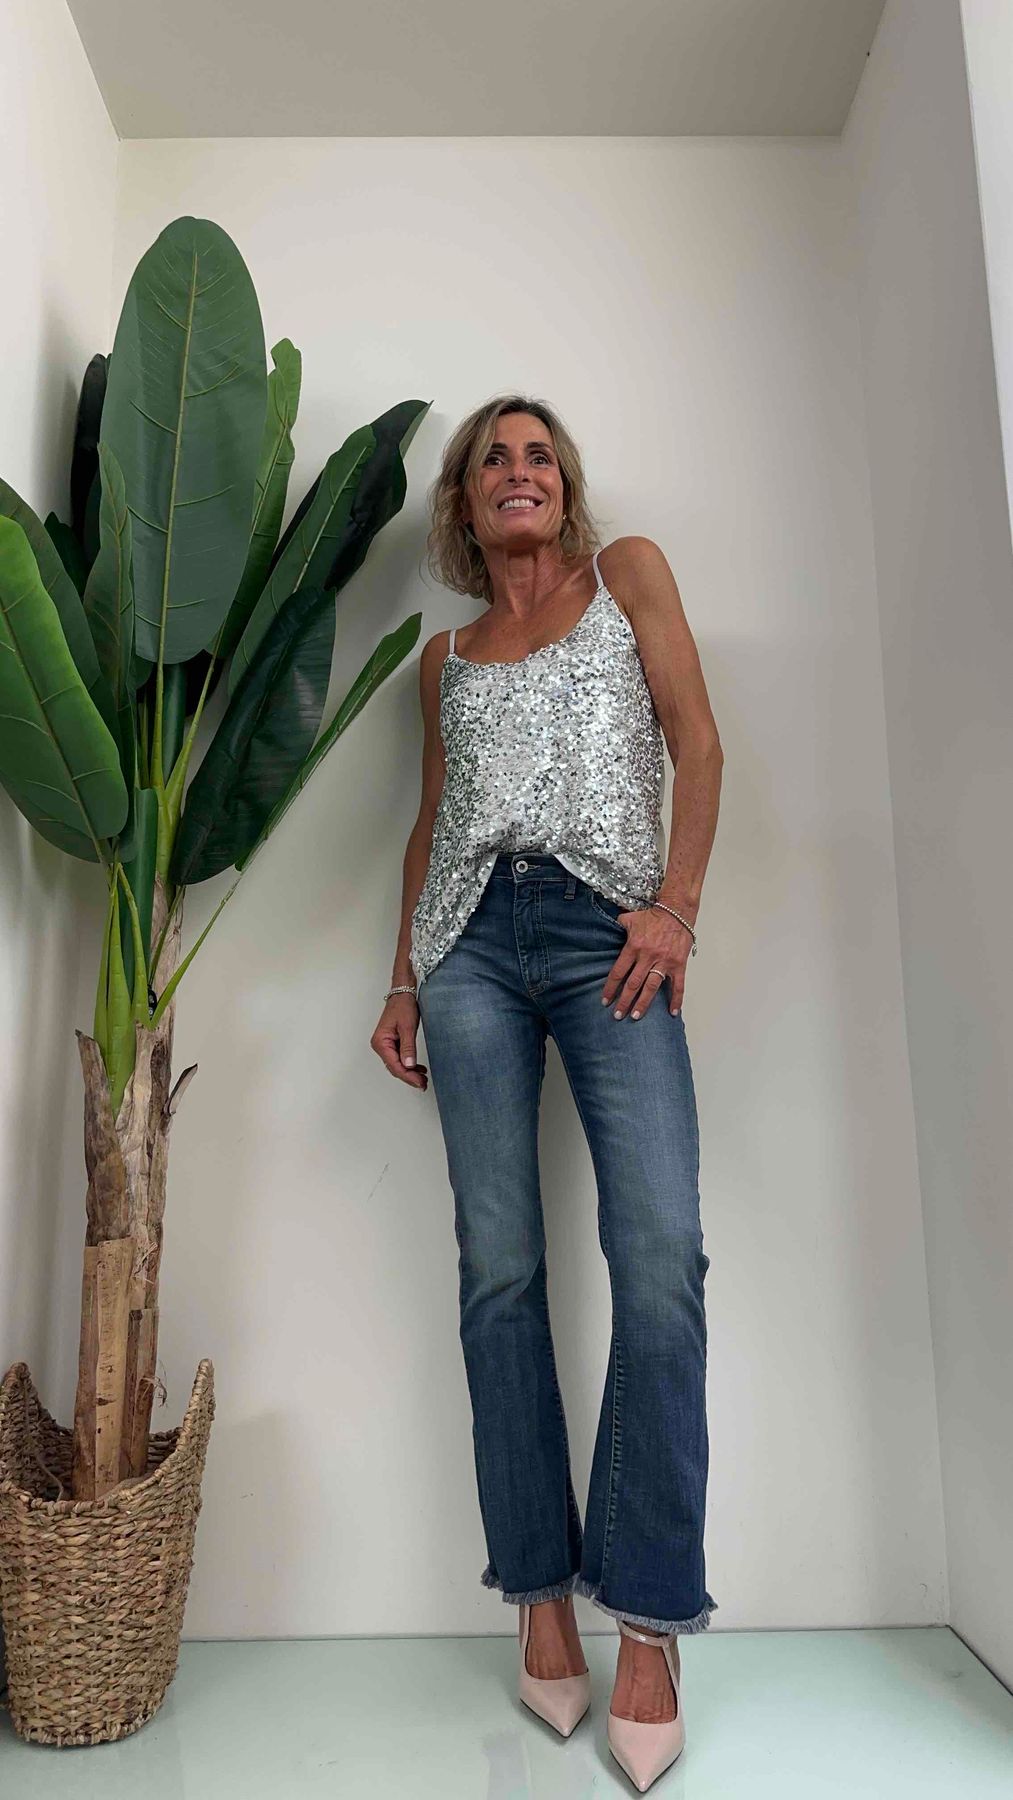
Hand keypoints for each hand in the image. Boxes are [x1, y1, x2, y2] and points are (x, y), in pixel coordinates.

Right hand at [371, 996, 428, 1088]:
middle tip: (423, 1084)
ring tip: (423, 1078)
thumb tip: (409, 1065)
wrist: (402, 994)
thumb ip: (408, 1048)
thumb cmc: (403, 1006)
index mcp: (381, 1042)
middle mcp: (380, 1045)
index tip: (420, 1082)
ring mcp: (385, 1045)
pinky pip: (399, 1058)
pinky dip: (409, 1064)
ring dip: (410, 1072)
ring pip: (397, 1064)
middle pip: (395, 1067)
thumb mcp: (408, 1027)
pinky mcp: (392, 1043)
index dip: (408, 1076)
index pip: (395, 1065)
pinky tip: (419, 1068)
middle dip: (409, 1077)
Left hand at [601, 905, 692, 1019]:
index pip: (619, 972)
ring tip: (635, 1016)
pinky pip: (678, 985)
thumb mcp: (630, 919)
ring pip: (651, 987)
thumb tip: (609, 930)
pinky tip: (673, 1013)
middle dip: (624, 1001)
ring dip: (643, 1003)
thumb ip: (619, 927)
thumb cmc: (653, 916)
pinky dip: (676, 1000)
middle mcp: (647, 957)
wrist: (676, 910)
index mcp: (633, 947)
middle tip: (617, 1015)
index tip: (605, 1000)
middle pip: (633, 984)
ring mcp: (664, 962)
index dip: (610, 988)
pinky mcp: (678, 964)